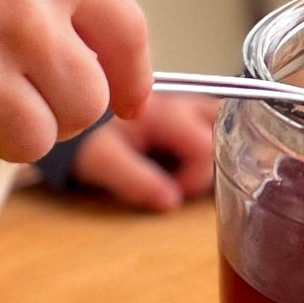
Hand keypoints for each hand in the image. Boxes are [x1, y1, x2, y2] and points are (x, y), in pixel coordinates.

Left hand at [67, 93, 218, 211]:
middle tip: (189, 181)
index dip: (196, 177)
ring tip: (191, 173)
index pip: (206, 146)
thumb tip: (170, 201)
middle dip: (220, 160)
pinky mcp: (189, 113)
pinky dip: (215, 146)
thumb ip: (135, 179)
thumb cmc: (88, 138)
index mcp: (165, 111)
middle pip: (229, 126)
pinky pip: (217, 126)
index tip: (175, 192)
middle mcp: (183, 101)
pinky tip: (191, 164)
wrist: (74, 120)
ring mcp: (189, 104)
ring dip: (219, 151)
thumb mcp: (103, 160)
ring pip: (226, 123)